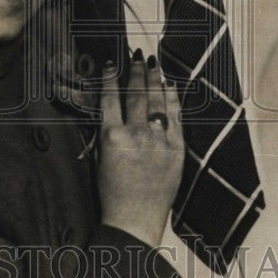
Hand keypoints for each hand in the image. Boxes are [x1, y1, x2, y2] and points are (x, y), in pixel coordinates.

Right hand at [97, 54, 183, 246]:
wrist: (135, 221)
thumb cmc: (112, 194)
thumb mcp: (101, 159)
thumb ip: (107, 132)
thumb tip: (112, 108)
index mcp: (112, 137)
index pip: (109, 99)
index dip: (109, 79)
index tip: (110, 63)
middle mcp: (136, 134)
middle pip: (135, 95)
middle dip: (136, 73)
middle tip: (136, 57)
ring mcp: (158, 141)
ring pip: (156, 102)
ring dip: (154, 80)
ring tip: (153, 63)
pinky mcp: (176, 149)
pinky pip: (175, 118)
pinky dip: (172, 99)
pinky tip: (169, 86)